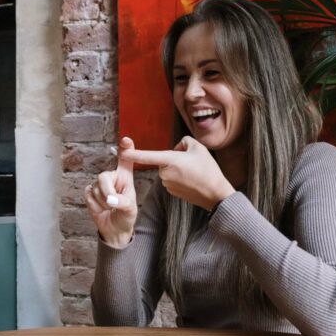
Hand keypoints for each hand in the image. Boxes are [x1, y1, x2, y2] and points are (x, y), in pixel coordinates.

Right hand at [85, 137, 138, 248]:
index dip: (126, 150)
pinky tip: (101, 209)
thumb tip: (111, 200)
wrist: (114, 229)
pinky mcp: (90, 192)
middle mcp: (112, 178)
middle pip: (103, 176)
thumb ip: (123, 203)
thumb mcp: (130, 210)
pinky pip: (88, 196)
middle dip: (106, 191)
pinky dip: (95, 206)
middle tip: (112, 204)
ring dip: (102, 203)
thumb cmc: (126, 216)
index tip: (126, 140)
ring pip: (95, 189)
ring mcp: (100, 185)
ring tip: (110, 208)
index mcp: (125, 178)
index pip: (125, 161)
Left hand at [118, 136, 234, 210]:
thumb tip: (177, 149)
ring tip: (194, 172)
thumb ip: (184, 142)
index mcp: (169, 160)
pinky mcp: (171, 192)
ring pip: (168, 169)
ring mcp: (167, 184)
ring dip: (178, 168)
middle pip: (164, 160)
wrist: (215, 194)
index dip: (133, 153)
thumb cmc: (208, 170)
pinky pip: (172, 179)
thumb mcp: (198, 147)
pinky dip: (180, 178)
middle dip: (174, 158)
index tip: (121, 151)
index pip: (146, 156)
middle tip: (192, 162)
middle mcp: (164, 173)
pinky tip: (192, 180)